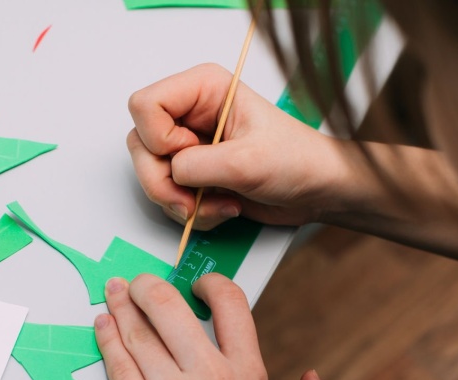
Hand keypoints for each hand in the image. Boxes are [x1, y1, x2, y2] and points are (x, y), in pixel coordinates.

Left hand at [94, 273, 345, 379]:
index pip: (228, 303)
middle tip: (142, 281)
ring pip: (138, 334)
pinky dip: (107, 341)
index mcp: (248, 374)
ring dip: (122, 306)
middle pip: (169, 308)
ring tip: (115, 293)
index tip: (200, 285)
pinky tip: (103, 327)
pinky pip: (118, 368)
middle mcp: (209, 378)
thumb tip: (312, 379)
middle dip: (151, 285)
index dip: (212, 284)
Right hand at [127, 63, 353, 229]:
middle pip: (140, 144)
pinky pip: (169, 196)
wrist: (317, 190)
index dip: (158, 138)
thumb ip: (198, 166)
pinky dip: (193, 212)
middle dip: (164, 181)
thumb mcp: (247, 162)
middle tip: (194, 199)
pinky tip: (225, 207)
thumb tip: (171, 174)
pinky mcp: (195, 173)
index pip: (144, 105)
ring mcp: (190, 145)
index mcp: (203, 89)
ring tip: (220, 205)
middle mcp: (190, 113)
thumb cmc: (296, 161)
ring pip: (151, 175)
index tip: (190, 153)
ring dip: (180, 202)